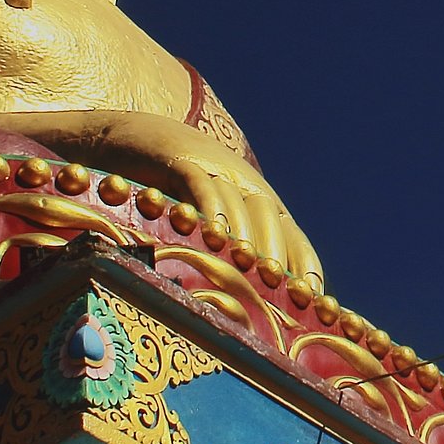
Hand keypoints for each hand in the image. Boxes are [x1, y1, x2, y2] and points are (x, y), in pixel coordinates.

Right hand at [82, 113, 322, 282]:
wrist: (131, 137)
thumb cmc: (170, 193)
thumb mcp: (206, 222)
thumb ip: (229, 254)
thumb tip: (250, 306)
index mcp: (258, 200)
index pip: (292, 235)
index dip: (305, 265)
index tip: (313, 301)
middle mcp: (242, 182)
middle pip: (270, 217)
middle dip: (277, 253)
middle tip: (281, 289)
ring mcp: (212, 168)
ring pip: (239, 202)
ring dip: (247, 236)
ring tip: (249, 266)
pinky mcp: (179, 160)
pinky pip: (199, 184)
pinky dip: (209, 208)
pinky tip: (212, 235)